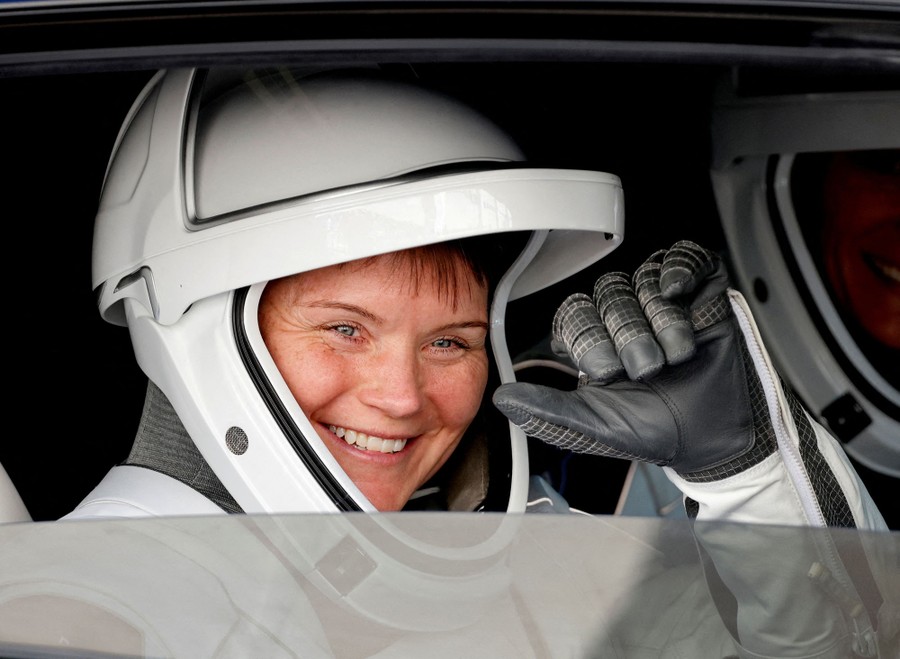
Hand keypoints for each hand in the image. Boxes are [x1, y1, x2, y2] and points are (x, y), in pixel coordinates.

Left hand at [494, 240, 774, 477]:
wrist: (710, 436)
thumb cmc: (653, 429)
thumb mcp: (593, 425)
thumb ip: (547, 411)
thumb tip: (503, 398)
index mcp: (592, 340)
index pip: (574, 312)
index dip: (589, 337)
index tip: (606, 372)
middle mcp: (623, 315)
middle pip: (609, 293)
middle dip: (628, 336)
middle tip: (646, 370)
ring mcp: (661, 300)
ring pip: (644, 280)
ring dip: (659, 320)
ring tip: (675, 356)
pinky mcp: (700, 289)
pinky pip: (683, 257)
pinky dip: (679, 270)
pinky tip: (678, 295)